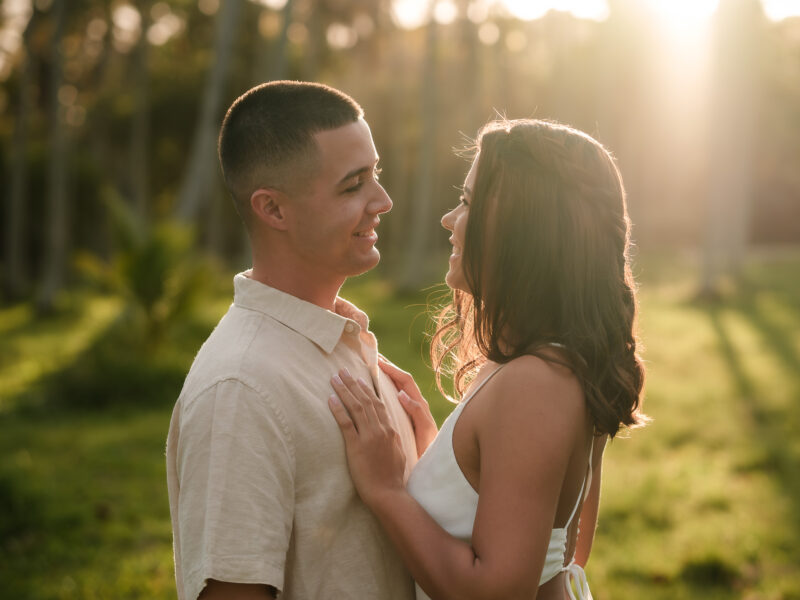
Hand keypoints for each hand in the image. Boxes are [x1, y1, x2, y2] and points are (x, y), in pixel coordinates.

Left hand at [328, 368, 406, 507]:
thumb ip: (393, 439)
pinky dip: (338, 409)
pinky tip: (330, 399)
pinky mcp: (356, 447)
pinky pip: (346, 424)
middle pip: (365, 400)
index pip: (378, 403)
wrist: (388, 494)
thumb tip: (389, 432)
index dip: (367, 389)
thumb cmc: (393, 478)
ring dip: (344, 390)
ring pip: (356, 407)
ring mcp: (369, 437)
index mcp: (391, 430)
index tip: (359, 377)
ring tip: (334, 379)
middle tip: (342, 370)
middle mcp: (381, 429)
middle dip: (353, 383)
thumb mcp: (398, 453)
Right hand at [378, 356, 437, 456]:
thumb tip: (401, 394)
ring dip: (384, 378)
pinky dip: (384, 392)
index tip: (378, 361)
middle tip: (370, 359)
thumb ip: (416, 412)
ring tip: (369, 371)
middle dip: (386, 369)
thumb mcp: (424, 431)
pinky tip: (371, 393)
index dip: (392, 369)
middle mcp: (415, 404)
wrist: (431, 464)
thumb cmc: (428, 449)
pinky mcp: (405, 418)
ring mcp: (410, 411)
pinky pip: (393, 400)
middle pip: (400, 380)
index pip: (405, 380)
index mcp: (419, 405)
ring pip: (396, 389)